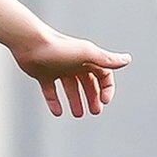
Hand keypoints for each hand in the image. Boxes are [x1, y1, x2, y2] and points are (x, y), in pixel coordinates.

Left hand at [11, 30, 130, 117]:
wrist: (29, 43)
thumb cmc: (58, 47)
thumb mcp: (86, 54)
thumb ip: (106, 59)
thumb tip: (128, 59)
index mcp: (86, 59)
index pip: (103, 76)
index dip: (106, 89)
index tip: (104, 101)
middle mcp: (73, 63)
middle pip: (88, 84)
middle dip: (92, 98)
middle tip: (94, 112)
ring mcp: (57, 69)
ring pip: (70, 88)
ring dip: (75, 101)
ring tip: (78, 114)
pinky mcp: (42, 74)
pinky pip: (50, 91)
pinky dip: (54, 102)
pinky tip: (58, 112)